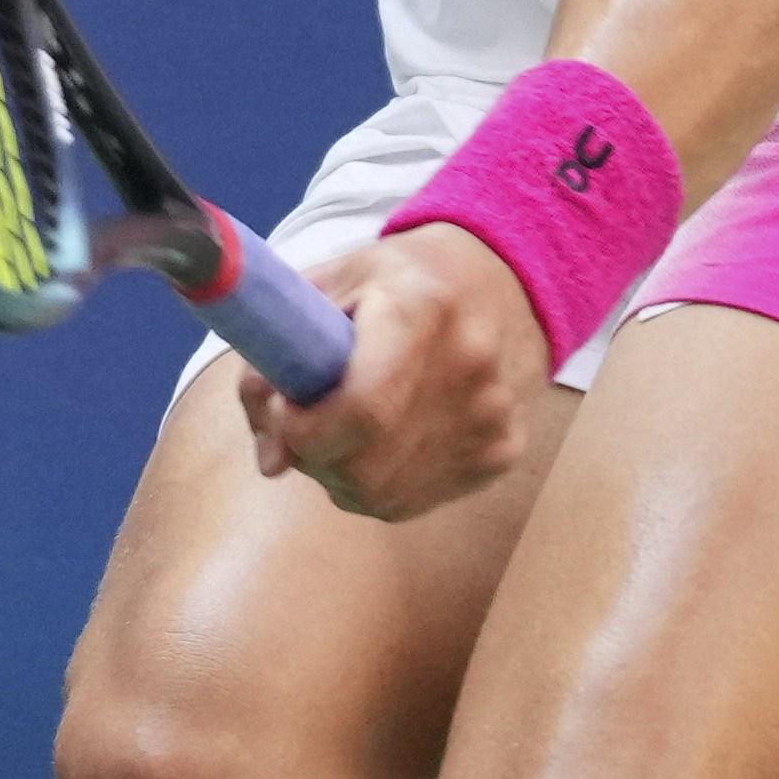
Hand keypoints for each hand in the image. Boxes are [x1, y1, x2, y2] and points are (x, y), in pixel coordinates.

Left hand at [237, 224, 550, 520]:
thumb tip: (270, 459)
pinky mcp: (502, 452)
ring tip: (345, 429)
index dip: (305, 430)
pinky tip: (383, 440)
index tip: (285, 413)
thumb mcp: (331, 285)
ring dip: (341, 476)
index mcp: (422, 307)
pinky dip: (379, 483)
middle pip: (365, 467)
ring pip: (382, 496)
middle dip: (313, 457)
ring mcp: (492, 418)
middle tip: (306, 425)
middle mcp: (468, 368)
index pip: (361, 409)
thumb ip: (282, 358)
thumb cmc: (402, 279)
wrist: (508, 278)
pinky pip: (413, 500)